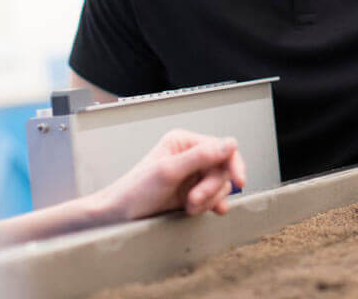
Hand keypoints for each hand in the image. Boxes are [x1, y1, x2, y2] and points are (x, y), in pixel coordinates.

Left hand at [92, 130, 247, 222]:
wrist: (118, 217)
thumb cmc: (134, 192)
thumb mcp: (169, 172)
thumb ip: (201, 156)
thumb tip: (230, 143)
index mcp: (184, 142)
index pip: (222, 148)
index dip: (233, 164)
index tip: (239, 181)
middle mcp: (190, 156)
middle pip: (222, 169)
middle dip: (210, 189)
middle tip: (194, 201)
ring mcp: (191, 175)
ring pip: (220, 185)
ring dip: (208, 200)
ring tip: (188, 207)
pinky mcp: (191, 192)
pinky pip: (214, 196)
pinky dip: (213, 204)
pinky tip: (212, 210)